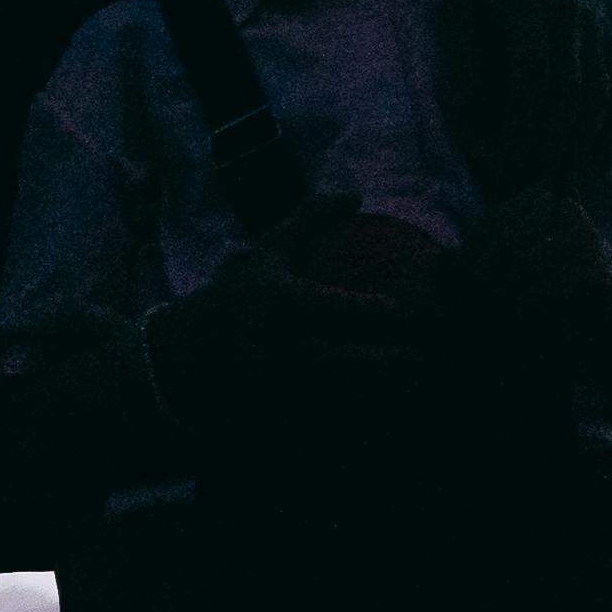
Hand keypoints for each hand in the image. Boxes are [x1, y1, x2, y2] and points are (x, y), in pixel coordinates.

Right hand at [145, 241, 426, 462]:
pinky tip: (391, 409)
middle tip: (424, 355)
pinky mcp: (278, 411)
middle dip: (393, 363)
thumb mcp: (263, 252)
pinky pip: (330, 416)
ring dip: (385, 393)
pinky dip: (362, 415)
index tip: (402, 311)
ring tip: (416, 382)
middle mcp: (279, 346)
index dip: (374, 311)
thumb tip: (356, 194)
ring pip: (344, 395)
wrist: (186, 355)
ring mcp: (279, 384)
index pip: (336, 308)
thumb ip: (308, 221)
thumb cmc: (236, 295)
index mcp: (279, 302)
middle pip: (348, 360)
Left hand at [444, 189, 611, 355]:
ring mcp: (585, 236)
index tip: (456, 286)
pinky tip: (511, 321)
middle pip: (508, 244)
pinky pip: (549, 287)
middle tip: (466, 306)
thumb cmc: (553, 276)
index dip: (470, 256)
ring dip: (500, 295)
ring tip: (484, 316)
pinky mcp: (597, 267)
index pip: (493, 224)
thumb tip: (442, 262)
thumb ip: (490, 252)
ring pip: (526, 265)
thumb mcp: (521, 255)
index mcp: (541, 198)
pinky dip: (526, 305)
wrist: (608, 300)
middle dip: (483, 278)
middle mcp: (566, 209)